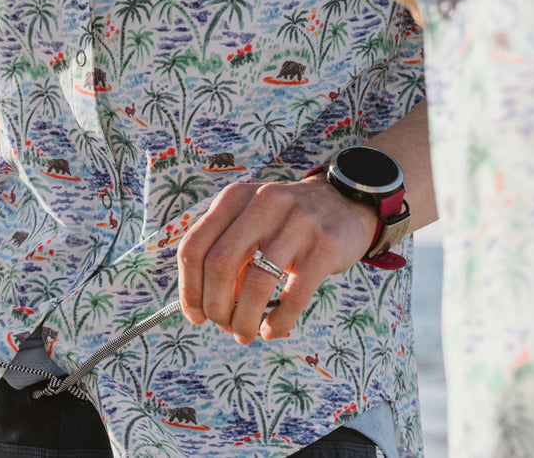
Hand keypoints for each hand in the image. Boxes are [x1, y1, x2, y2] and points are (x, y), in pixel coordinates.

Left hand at [176, 178, 379, 343]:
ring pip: (255, 284)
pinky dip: (278, 322)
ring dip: (244, 321)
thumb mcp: (252, 222)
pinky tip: (273, 329)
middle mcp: (263, 203)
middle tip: (224, 326)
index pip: (194, 247)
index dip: (189, 289)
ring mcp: (297, 222)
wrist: (345, 203)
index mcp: (235, 198)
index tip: (196, 316)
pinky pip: (294, 297)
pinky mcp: (325, 246)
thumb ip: (227, 254)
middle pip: (219, 266)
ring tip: (245, 334)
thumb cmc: (287, 223)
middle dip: (215, 307)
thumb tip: (207, 308)